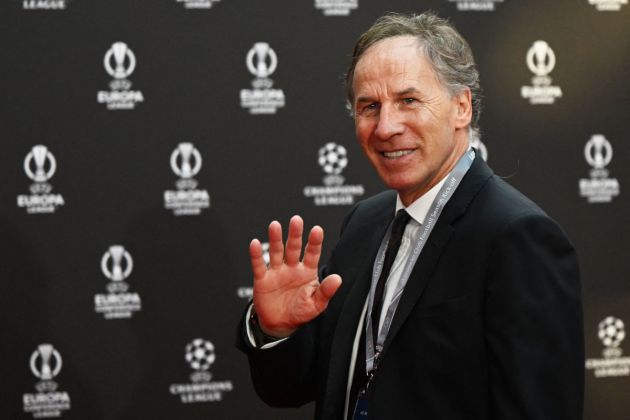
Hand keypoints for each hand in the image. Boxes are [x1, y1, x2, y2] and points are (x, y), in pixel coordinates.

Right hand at [250, 215, 341, 337]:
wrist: (280, 324)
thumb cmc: (300, 312)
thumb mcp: (316, 304)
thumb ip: (325, 291)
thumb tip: (338, 279)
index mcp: (307, 272)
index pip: (312, 254)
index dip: (314, 242)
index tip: (317, 230)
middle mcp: (292, 268)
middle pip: (293, 248)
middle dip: (295, 234)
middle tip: (296, 220)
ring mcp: (277, 272)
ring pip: (276, 252)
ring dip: (275, 239)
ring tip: (275, 225)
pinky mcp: (262, 279)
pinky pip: (259, 265)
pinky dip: (256, 255)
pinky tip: (255, 243)